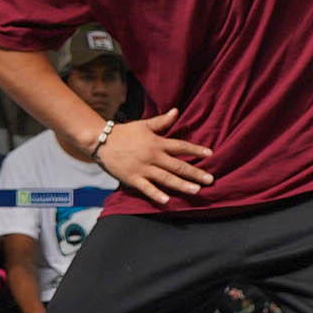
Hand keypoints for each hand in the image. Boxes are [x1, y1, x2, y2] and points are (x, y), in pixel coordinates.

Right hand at [98, 109, 213, 204]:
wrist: (101, 141)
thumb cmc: (125, 133)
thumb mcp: (144, 125)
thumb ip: (161, 121)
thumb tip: (176, 111)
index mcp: (157, 143)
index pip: (180, 146)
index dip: (196, 150)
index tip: (210, 154)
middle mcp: (153, 156)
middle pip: (178, 166)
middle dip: (195, 173)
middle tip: (210, 180)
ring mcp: (143, 168)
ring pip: (166, 178)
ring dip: (182, 185)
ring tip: (196, 191)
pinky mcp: (133, 178)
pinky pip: (146, 188)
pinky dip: (156, 194)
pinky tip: (167, 201)